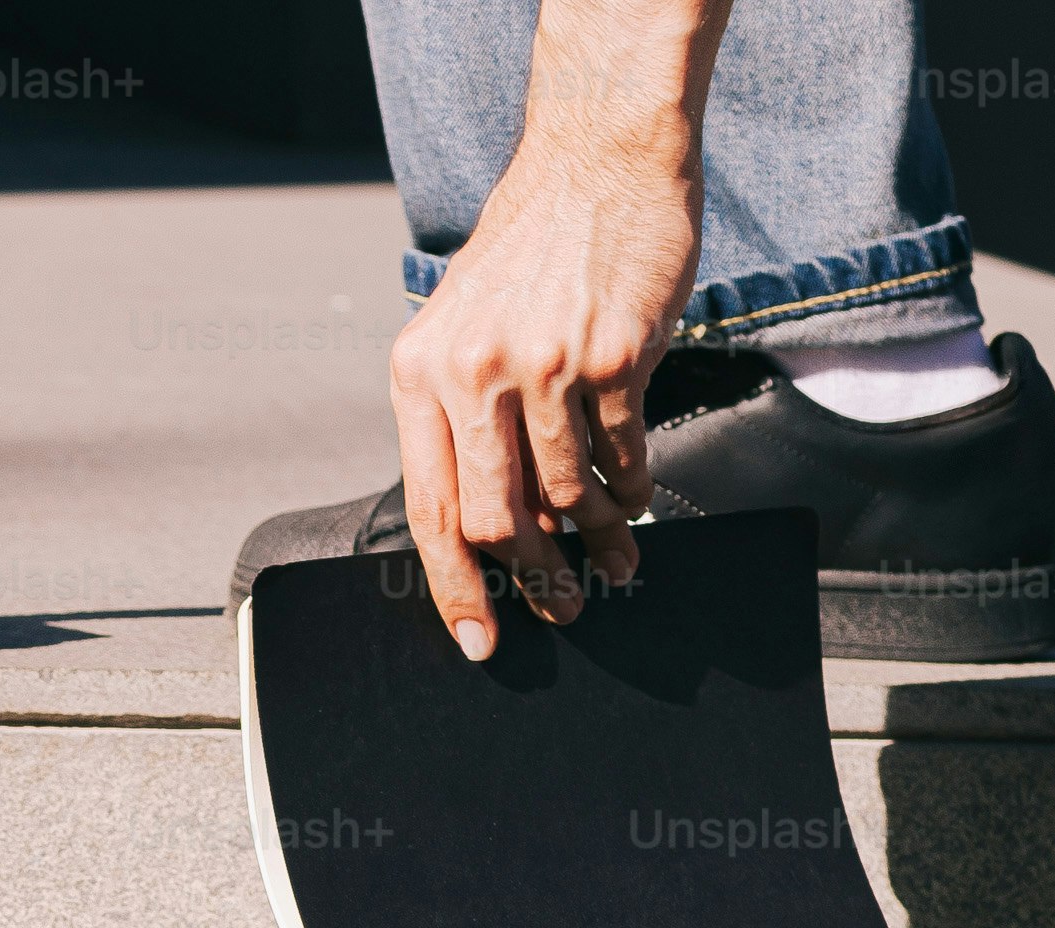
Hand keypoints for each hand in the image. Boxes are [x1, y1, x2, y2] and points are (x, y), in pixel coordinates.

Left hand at [387, 0, 719, 656]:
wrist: (597, 160)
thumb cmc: (534, 250)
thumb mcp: (464, 323)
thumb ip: (463, 413)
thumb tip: (488, 524)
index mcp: (419, 371)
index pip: (428, 509)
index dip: (455, 588)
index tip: (480, 640)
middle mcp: (471, 371)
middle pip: (495, 521)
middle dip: (532, 581)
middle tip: (560, 610)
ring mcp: (541, 365)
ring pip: (566, 498)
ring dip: (595, 543)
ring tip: (615, 563)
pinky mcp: (609, 358)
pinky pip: (619, 457)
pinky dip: (629, 491)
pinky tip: (634, 500)